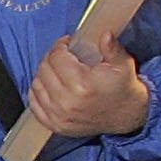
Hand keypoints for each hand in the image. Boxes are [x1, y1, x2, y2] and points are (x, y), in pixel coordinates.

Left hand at [28, 32, 151, 136]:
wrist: (127, 115)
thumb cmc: (123, 88)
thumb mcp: (123, 64)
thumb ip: (111, 48)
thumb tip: (104, 34)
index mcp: (83, 84)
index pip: (57, 57)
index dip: (60, 46)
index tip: (66, 43)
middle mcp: (67, 101)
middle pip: (44, 69)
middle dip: (51, 57)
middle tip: (61, 55)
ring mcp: (59, 115)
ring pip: (36, 85)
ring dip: (43, 73)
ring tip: (56, 69)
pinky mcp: (55, 125)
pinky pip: (34, 104)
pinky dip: (37, 91)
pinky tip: (48, 85)